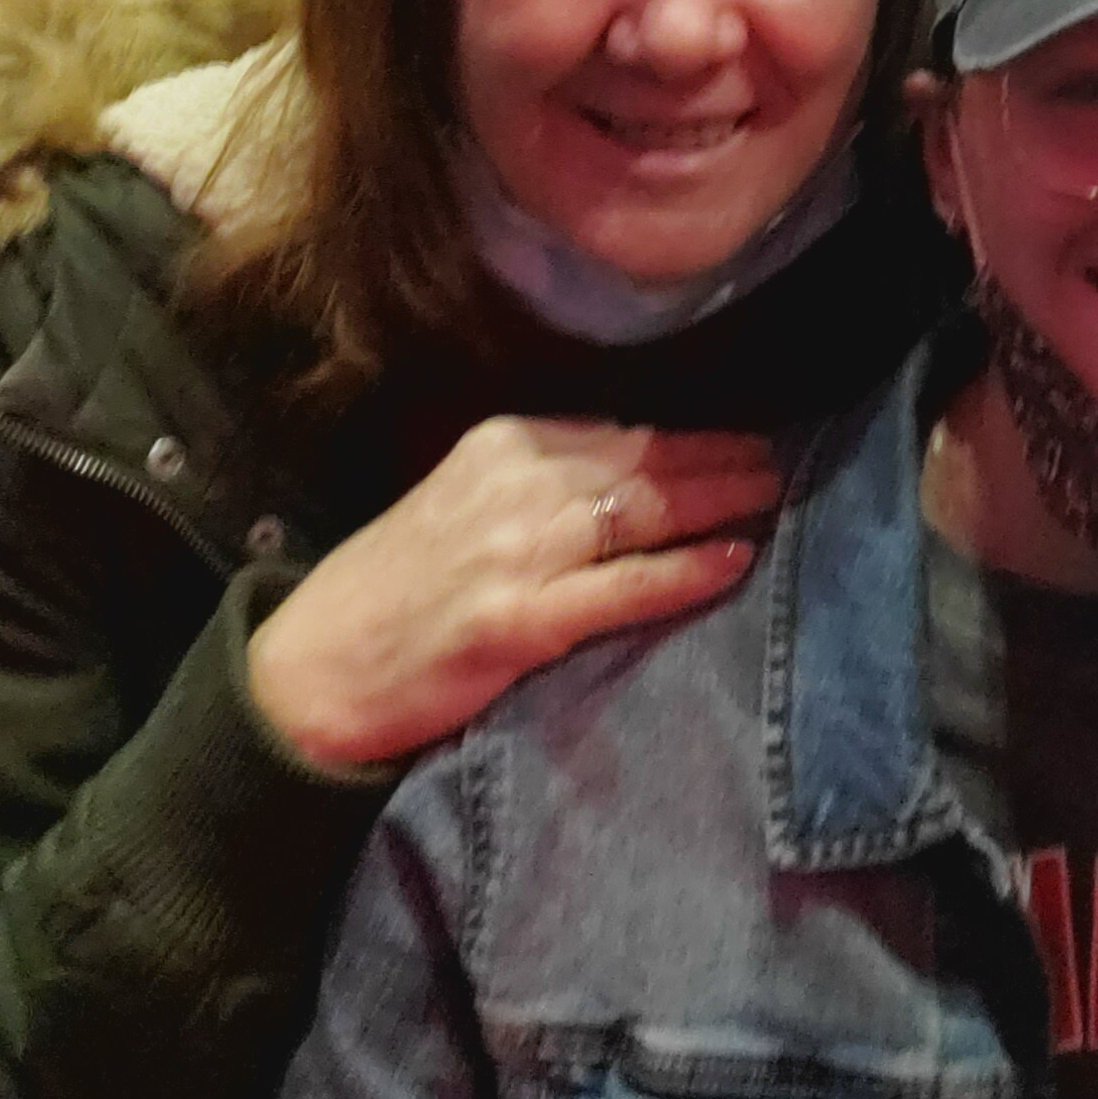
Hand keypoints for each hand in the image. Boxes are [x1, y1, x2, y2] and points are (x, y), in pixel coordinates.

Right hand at [245, 420, 780, 772]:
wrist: (310, 669)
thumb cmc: (393, 590)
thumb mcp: (464, 502)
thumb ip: (540, 481)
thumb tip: (637, 470)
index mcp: (501, 445)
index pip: (625, 429)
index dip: (697, 435)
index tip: (752, 436)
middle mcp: (514, 482)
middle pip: (648, 461)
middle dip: (726, 460)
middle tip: (788, 463)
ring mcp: (517, 550)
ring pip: (646, 511)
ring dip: (723, 502)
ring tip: (778, 500)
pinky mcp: (517, 620)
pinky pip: (622, 588)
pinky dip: (684, 572)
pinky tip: (734, 562)